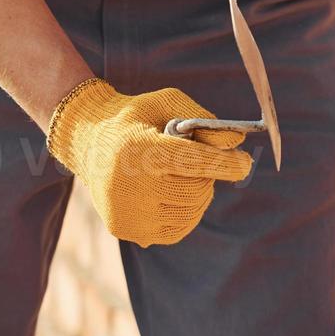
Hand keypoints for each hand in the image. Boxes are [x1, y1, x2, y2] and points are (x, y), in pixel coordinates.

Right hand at [47, 79, 252, 246]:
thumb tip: (237, 142)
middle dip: (206, 175)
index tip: (246, 163)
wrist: (88, 142)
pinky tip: (170, 194)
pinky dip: (184, 212)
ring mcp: (129, 213)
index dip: (226, 164)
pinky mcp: (128, 231)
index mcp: (139, 150)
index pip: (194, 162)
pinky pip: (176, 229)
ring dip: (196, 194)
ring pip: (191, 212)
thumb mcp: (166, 104)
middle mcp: (131, 186)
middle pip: (197, 190)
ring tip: (176, 175)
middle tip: (193, 162)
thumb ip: (203, 120)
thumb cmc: (135, 119)